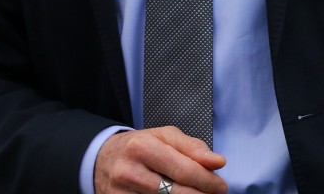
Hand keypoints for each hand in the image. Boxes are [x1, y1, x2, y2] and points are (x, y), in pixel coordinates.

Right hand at [95, 127, 227, 193]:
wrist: (101, 159)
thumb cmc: (139, 146)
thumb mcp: (164, 136)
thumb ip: (193, 147)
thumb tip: (217, 162)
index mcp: (142, 147)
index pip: (182, 169)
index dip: (206, 180)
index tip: (221, 186)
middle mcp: (129, 172)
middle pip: (173, 192)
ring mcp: (120, 193)